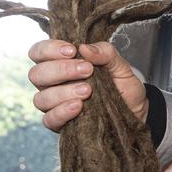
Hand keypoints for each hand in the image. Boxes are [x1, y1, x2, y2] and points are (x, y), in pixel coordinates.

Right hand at [28, 40, 146, 131]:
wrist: (135, 110)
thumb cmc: (122, 85)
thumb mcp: (120, 65)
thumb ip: (105, 53)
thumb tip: (84, 48)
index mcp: (60, 63)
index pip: (38, 52)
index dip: (49, 49)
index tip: (71, 50)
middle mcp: (52, 83)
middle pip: (36, 74)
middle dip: (61, 70)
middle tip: (87, 70)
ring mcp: (54, 104)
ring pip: (41, 98)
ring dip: (63, 92)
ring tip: (87, 90)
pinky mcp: (60, 123)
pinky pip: (49, 119)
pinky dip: (62, 112)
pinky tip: (78, 106)